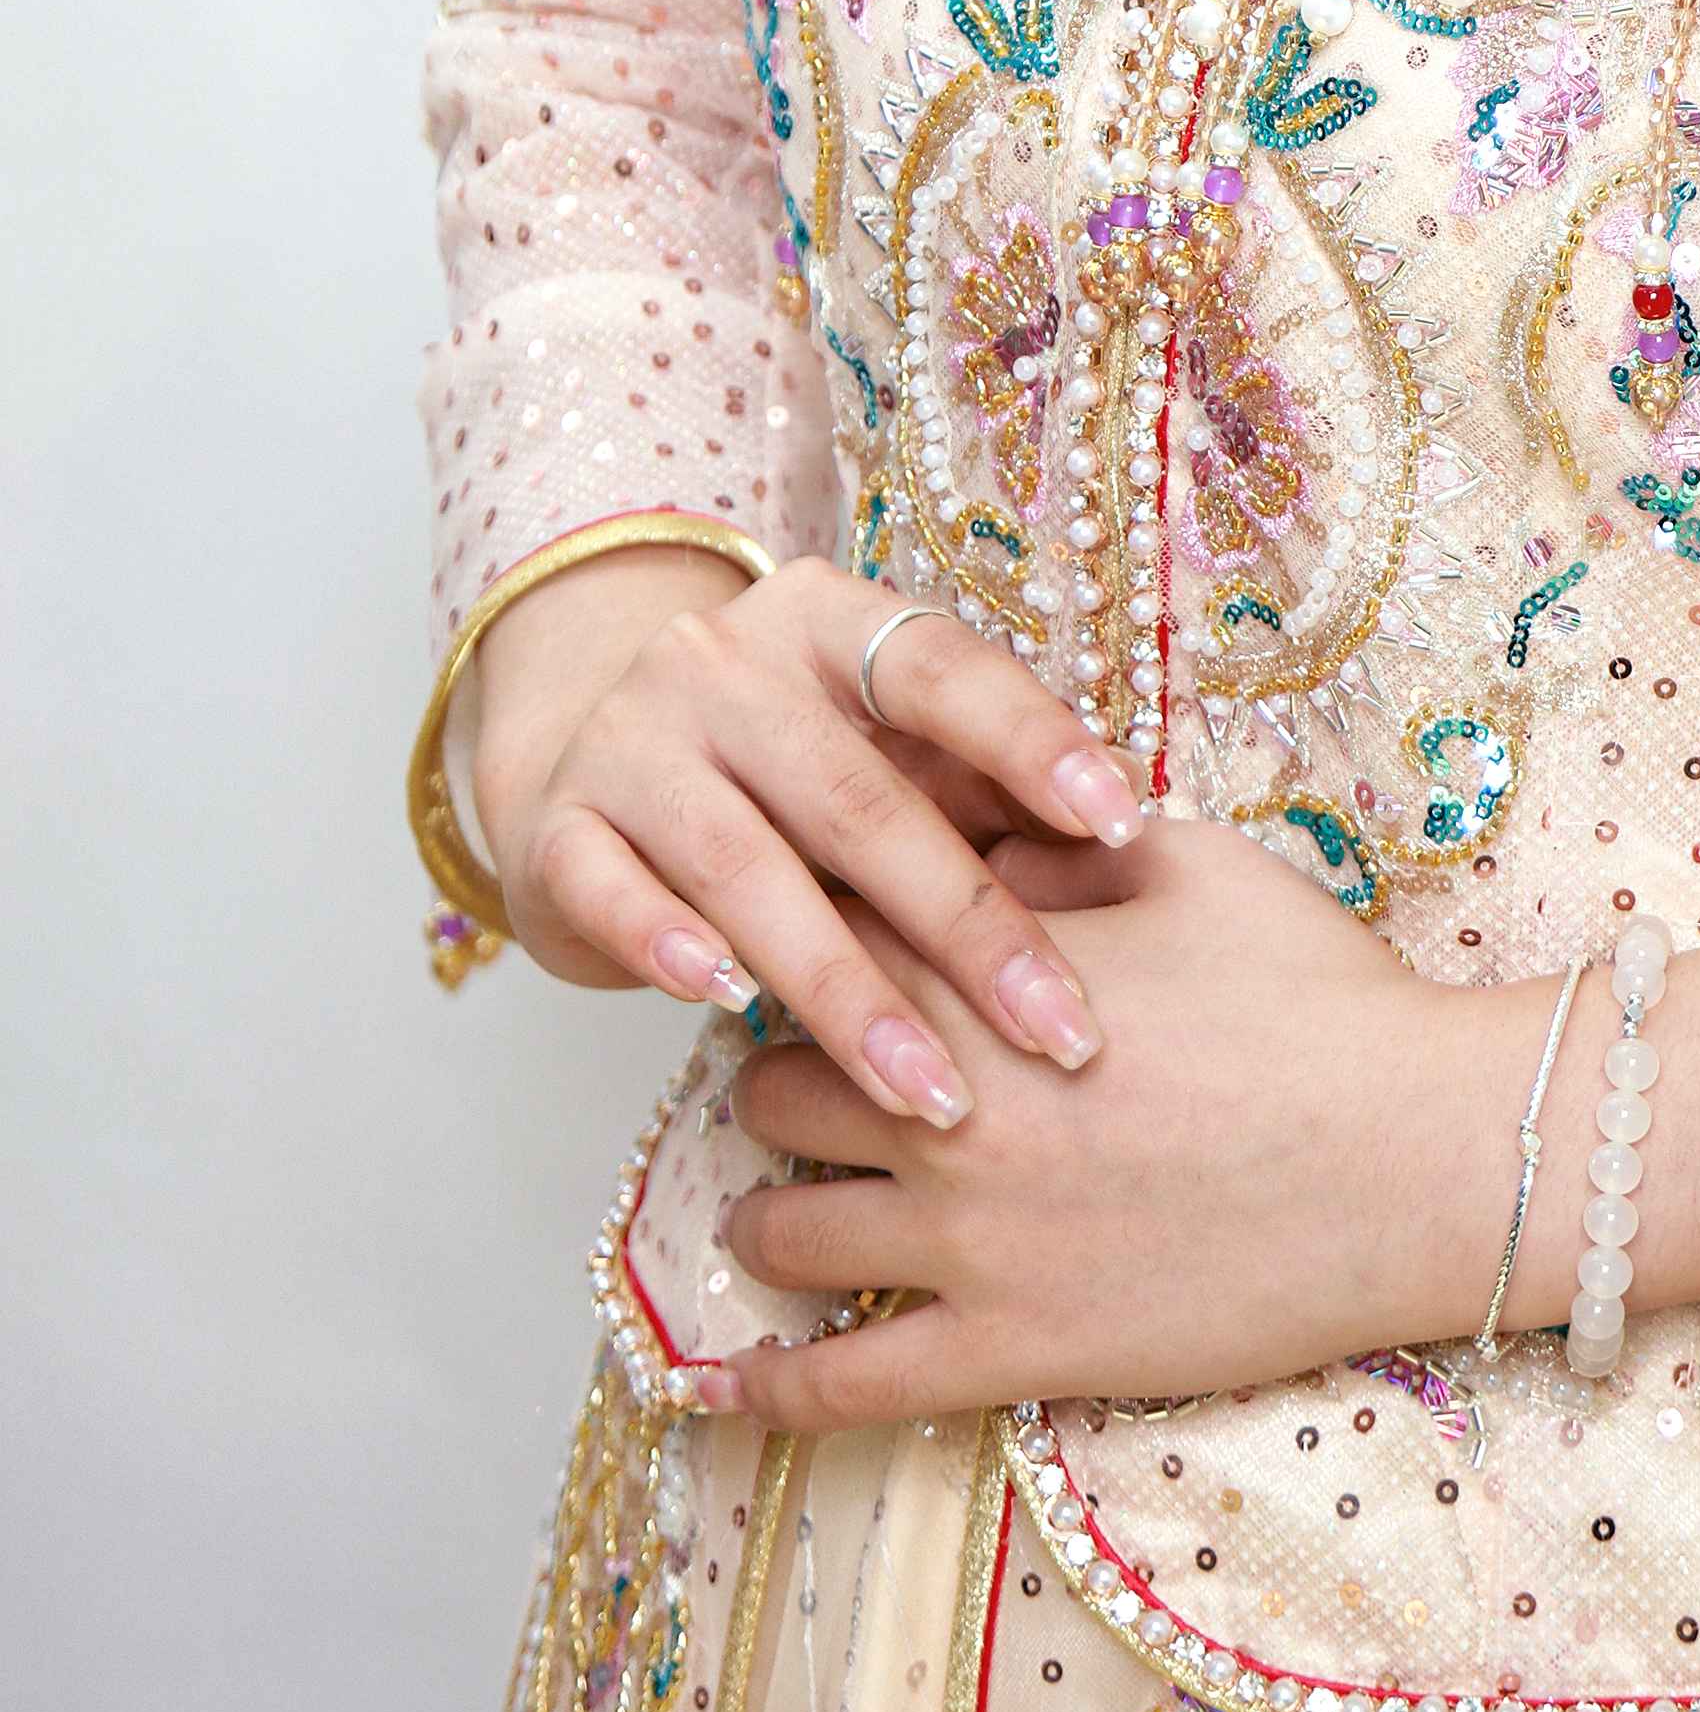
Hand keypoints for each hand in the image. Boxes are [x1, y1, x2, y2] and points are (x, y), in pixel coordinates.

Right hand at [473, 551, 1142, 1120]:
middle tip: (1061, 1029)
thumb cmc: (783, 766)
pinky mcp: (555, 829)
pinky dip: (671, 948)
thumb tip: (1133, 838)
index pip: (943, 669)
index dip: (1033, 742)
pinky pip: (617, 893)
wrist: (587, 750)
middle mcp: (723, 661)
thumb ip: (975, 780)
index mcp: (826, 621)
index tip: (1122, 825)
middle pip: (859, 799)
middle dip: (969, 926)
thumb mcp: (877, 743)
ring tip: (934, 1090)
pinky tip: (732, 1009)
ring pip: (748, 869)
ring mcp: (631, 741)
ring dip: (848, 991)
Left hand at [708, 814, 1464, 1426]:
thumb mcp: (1192, 866)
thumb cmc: (1320, 996)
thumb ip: (1060, 850)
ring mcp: (965, 1241)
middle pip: (770, 1083)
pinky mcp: (1005, 1349)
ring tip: (773, 1206)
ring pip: (781, 1225)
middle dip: (776, 1070)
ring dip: (762, 1208)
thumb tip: (979, 850)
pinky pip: (841, 1383)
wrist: (1411, 1153)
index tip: (812, 947)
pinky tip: (717, 1382)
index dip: (808, 938)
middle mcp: (944, 1105)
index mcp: (983, 976)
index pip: (826, 939)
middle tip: (801, 1076)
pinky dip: (763, 1383)